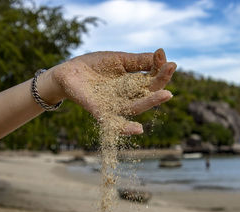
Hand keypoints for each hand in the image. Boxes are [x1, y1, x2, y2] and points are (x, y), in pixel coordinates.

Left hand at [44, 48, 175, 134]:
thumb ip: (138, 61)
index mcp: (133, 85)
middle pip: (147, 95)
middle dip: (160, 84)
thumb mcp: (119, 60)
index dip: (162, 73)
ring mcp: (114, 106)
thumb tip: (161, 55)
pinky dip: (125, 128)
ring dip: (150, 102)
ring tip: (166, 94)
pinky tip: (138, 129)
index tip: (171, 63)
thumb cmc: (94, 66)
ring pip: (135, 108)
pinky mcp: (99, 112)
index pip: (152, 81)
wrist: (68, 72)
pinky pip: (113, 123)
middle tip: (171, 71)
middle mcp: (126, 98)